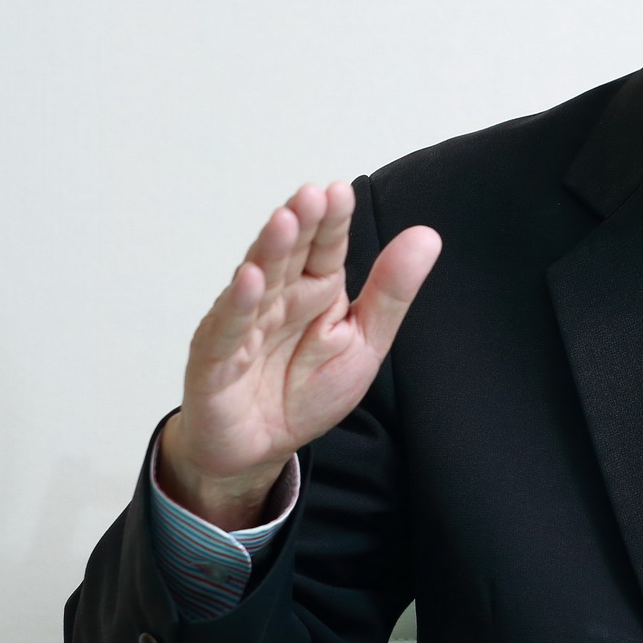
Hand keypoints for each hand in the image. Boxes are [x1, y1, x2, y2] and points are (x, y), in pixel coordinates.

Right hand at [159, 181, 440, 528]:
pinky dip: (238, 305)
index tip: (340, 191)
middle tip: (313, 194)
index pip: (324, 248)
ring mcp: (243, 325)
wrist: (258, 451)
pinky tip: (249, 280)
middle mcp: (277, 299)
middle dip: (301, 224)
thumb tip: (427, 236)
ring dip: (269, 251)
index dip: (331, 222)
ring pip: (257, 282)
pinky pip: (228, 329)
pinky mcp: (215, 359)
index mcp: (314, 291)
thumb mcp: (364, 343)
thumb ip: (391, 292)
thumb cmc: (305, 392)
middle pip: (288, 255)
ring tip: (285, 221)